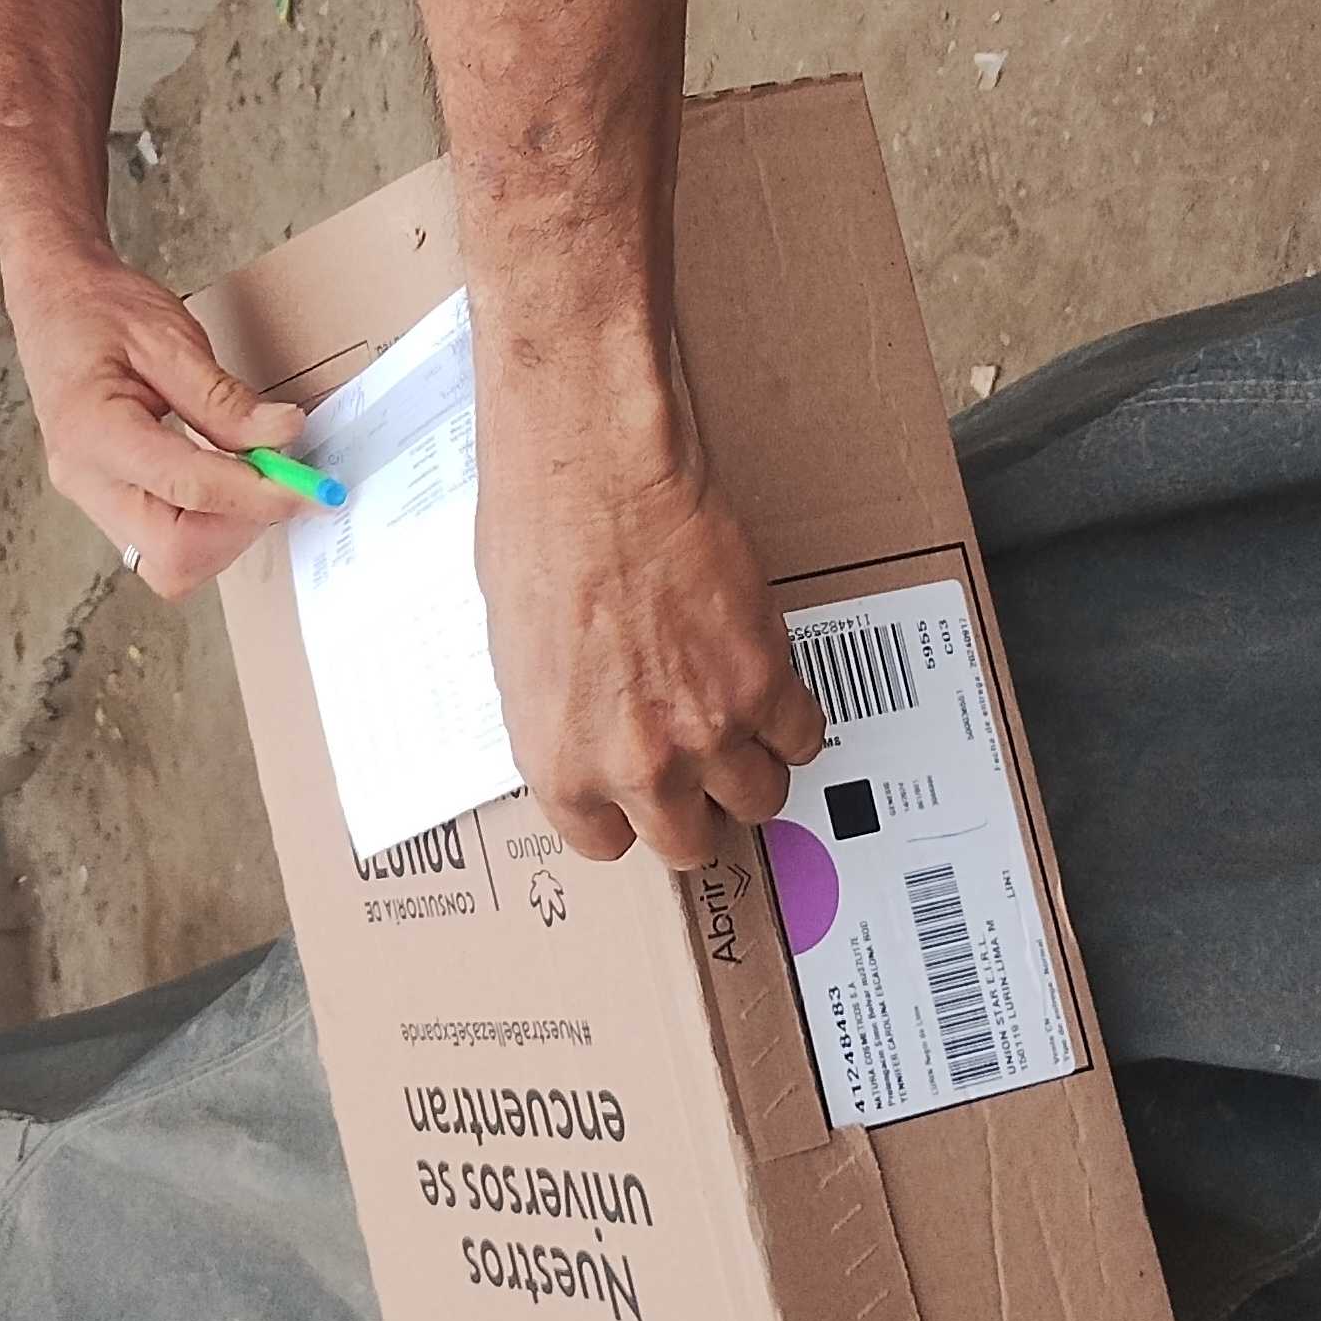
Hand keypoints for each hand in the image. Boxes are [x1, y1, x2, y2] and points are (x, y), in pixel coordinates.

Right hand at [8, 243, 322, 595]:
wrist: (54, 300)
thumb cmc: (103, 309)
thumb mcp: (170, 338)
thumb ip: (225, 397)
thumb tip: (284, 435)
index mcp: (93, 430)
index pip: (188, 489)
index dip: (260, 495)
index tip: (311, 490)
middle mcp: (85, 479)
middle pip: (173, 553)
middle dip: (240, 526)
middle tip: (282, 483)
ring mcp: (90, 496)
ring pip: (168, 563)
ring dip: (225, 533)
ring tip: (254, 477)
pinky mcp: (104, 501)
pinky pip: (159, 545)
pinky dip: (205, 527)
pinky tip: (227, 482)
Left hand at [478, 440, 818, 865]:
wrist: (592, 477)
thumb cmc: (534, 542)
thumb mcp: (519, 660)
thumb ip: (562, 725)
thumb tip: (588, 742)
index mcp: (561, 768)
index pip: (608, 844)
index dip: (628, 815)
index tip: (638, 795)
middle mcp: (636, 767)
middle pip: (690, 843)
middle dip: (694, 810)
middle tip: (696, 769)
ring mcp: (707, 730)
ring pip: (759, 798)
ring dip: (751, 769)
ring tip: (738, 727)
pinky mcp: (763, 680)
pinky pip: (801, 736)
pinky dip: (791, 720)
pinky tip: (771, 690)